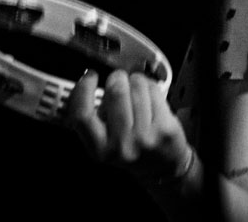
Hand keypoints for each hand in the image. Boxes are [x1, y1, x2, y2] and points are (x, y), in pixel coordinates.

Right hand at [64, 68, 194, 185]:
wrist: (162, 169)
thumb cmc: (131, 150)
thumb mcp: (104, 143)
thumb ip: (95, 118)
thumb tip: (91, 82)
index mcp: (99, 150)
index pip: (82, 115)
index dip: (83, 90)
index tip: (90, 77)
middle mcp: (121, 146)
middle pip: (115, 93)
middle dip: (117, 78)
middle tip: (118, 79)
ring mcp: (145, 138)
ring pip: (137, 88)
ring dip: (135, 80)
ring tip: (135, 87)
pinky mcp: (165, 128)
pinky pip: (154, 92)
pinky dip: (151, 86)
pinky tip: (149, 93)